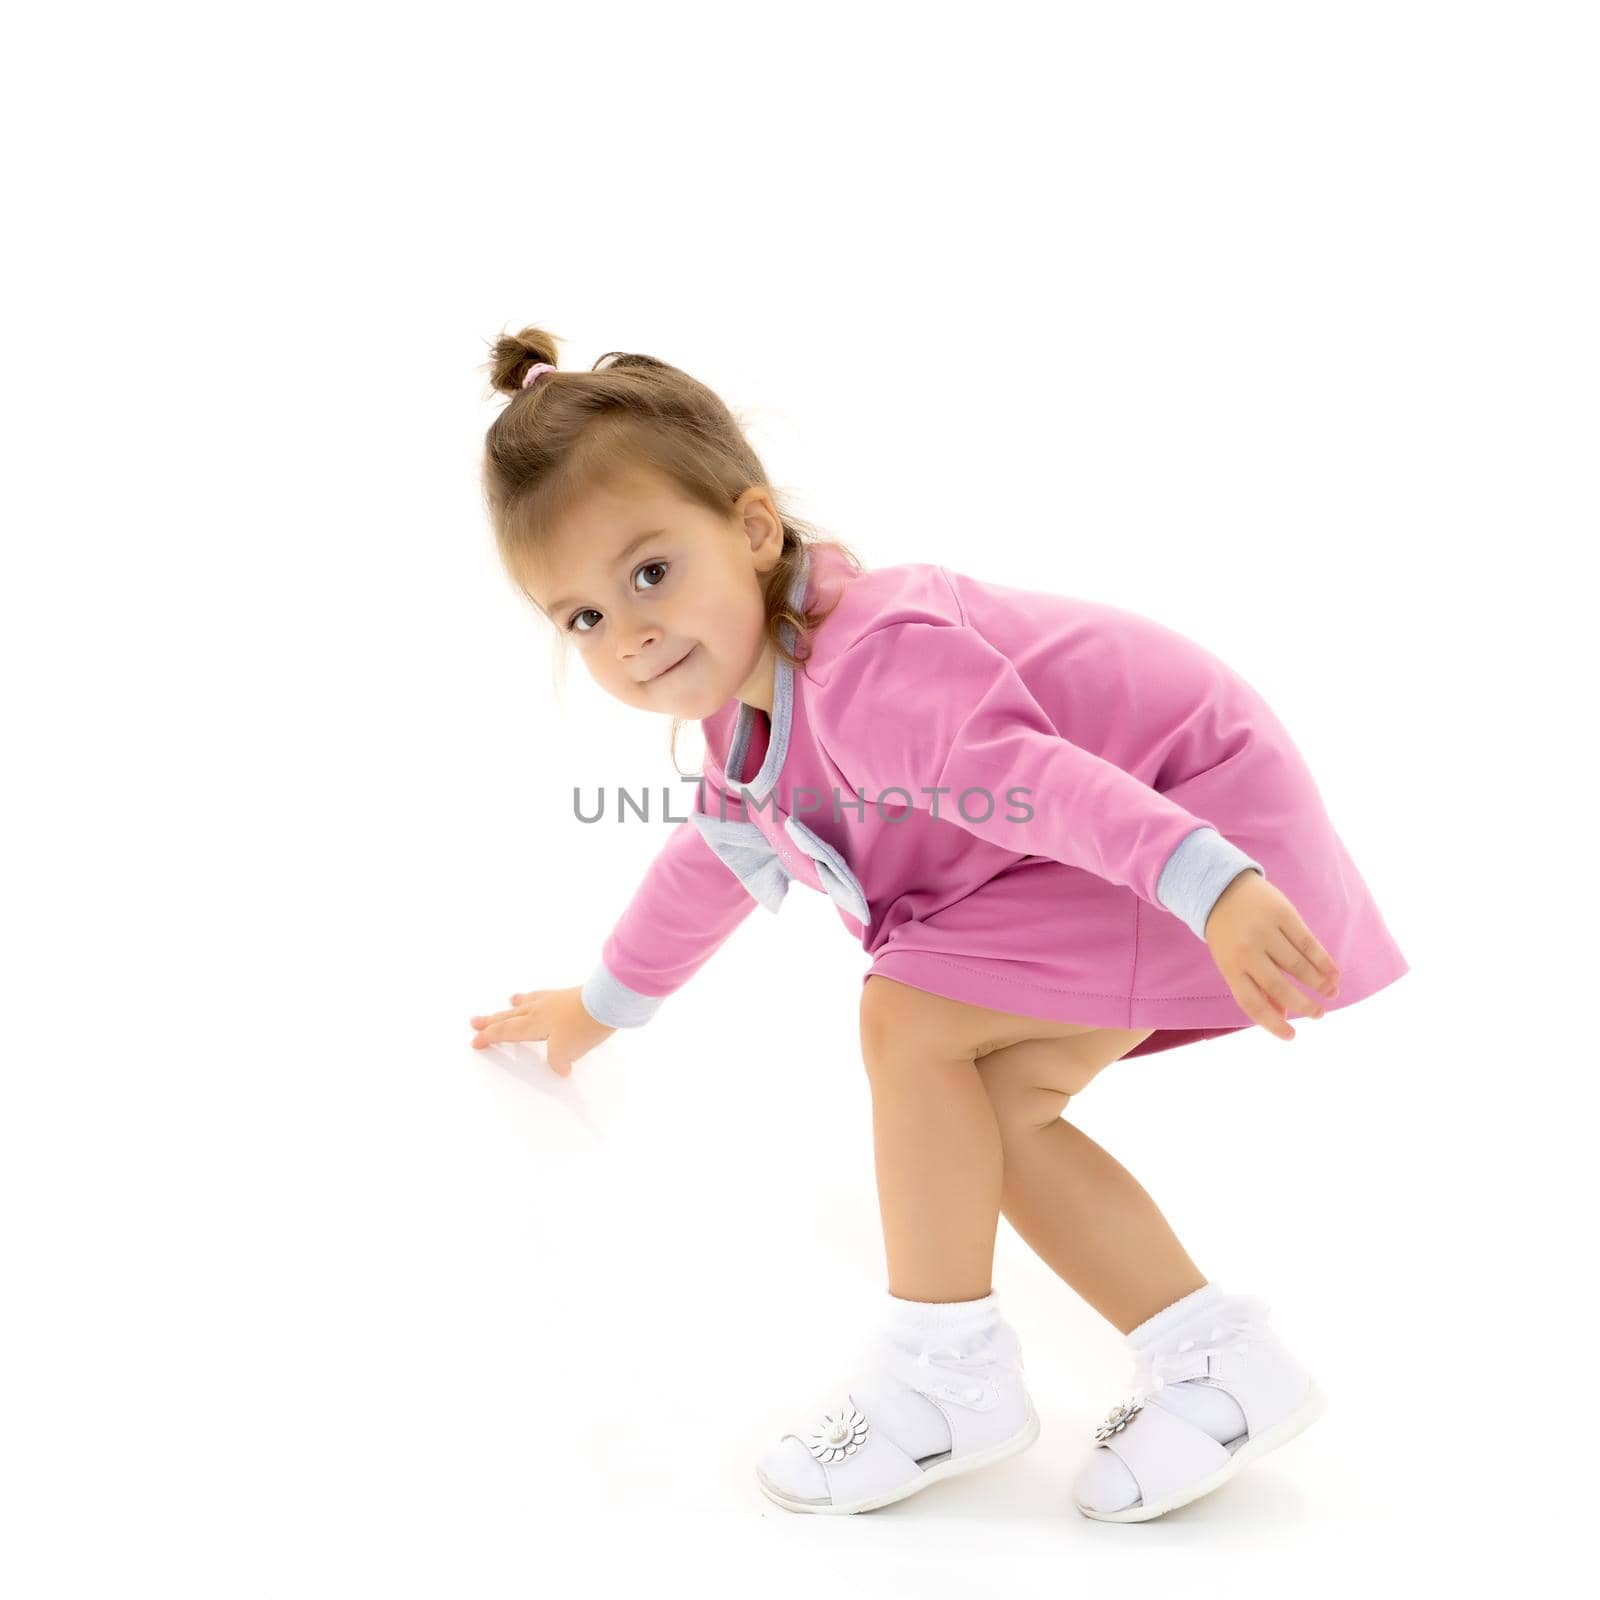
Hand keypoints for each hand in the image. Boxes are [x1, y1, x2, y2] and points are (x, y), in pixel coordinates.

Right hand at [468, 986, 616, 1075]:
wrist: (606, 1002)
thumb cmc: (583, 1026)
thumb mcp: (565, 1051)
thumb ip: (557, 1061)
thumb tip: (561, 1068)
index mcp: (533, 1023)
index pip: (505, 1031)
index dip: (489, 1037)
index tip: (476, 1041)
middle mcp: (539, 1008)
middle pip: (510, 1015)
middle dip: (492, 1020)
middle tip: (476, 1021)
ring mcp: (555, 999)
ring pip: (528, 1002)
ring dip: (515, 1005)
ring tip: (510, 1002)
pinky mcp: (570, 995)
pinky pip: (547, 996)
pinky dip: (539, 998)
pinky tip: (545, 998)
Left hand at [1203, 871, 1341, 1041]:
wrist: (1221, 888)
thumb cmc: (1229, 933)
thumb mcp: (1232, 960)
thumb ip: (1255, 988)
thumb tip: (1283, 1018)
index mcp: (1230, 967)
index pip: (1252, 1003)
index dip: (1272, 1023)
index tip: (1291, 1036)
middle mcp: (1246, 951)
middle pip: (1279, 987)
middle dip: (1304, 1005)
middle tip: (1320, 1015)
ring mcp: (1264, 931)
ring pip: (1298, 965)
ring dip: (1319, 983)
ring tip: (1331, 993)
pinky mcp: (1282, 914)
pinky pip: (1307, 943)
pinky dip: (1323, 961)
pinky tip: (1334, 973)